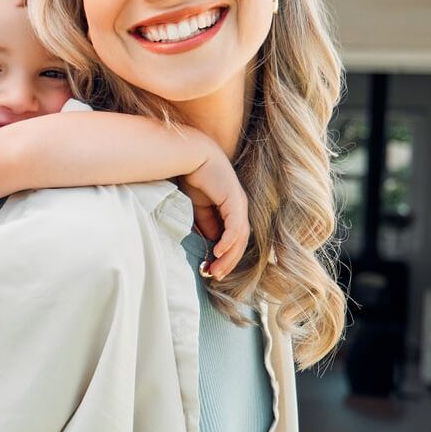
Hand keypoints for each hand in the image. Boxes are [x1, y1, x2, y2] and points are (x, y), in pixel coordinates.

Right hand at [175, 140, 249, 279]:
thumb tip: (212, 242)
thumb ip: (206, 223)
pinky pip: (235, 227)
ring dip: (229, 256)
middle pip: (240, 242)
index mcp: (232, 209)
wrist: (191, 155)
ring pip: (240, 238)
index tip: (211, 270)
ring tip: (216, 270)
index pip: (234, 238)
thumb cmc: (194, 176)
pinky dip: (228, 241)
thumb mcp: (198, 207)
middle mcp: (239, 208)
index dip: (225, 256)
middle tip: (215, 276)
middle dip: (228, 262)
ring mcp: (239, 204)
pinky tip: (219, 252)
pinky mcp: (235, 201)